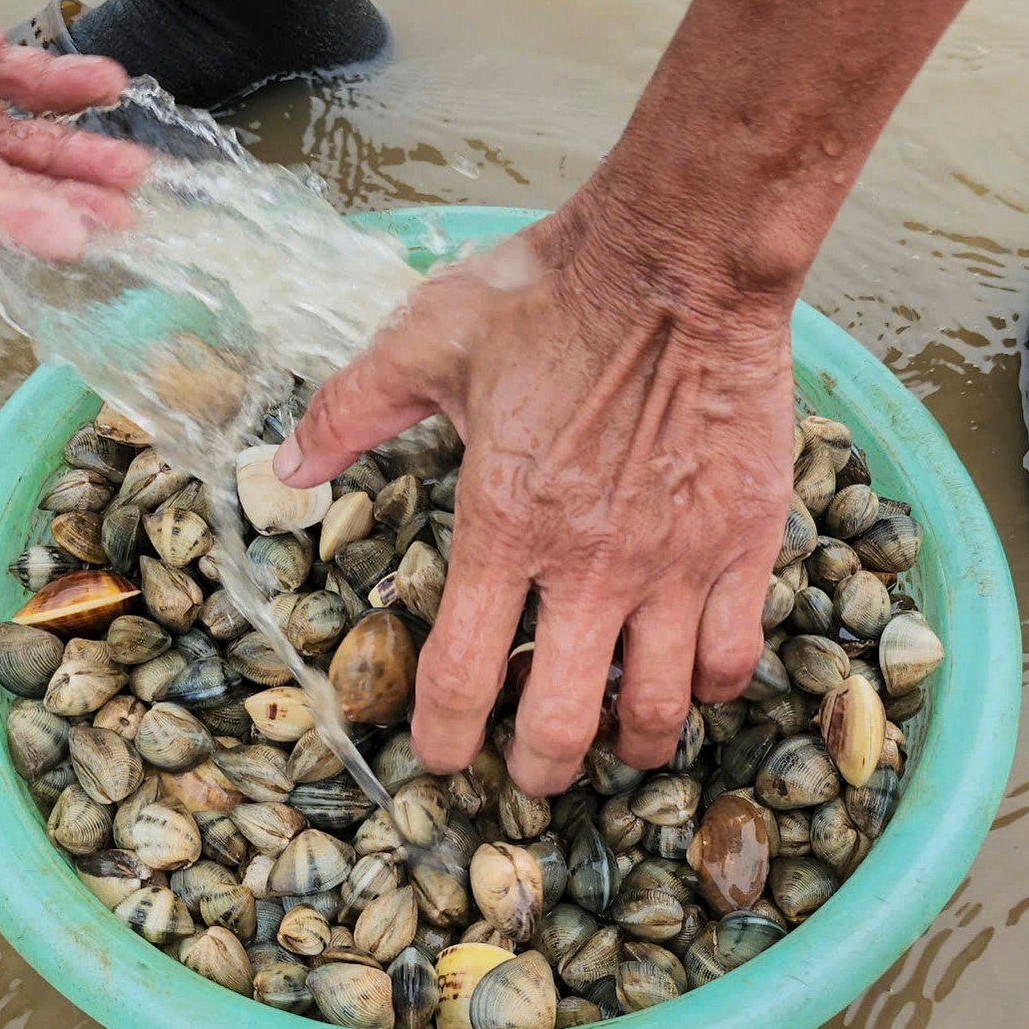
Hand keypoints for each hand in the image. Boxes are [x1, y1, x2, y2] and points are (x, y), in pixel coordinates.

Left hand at [275, 187, 798, 794]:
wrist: (682, 256)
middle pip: (562, 726)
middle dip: (537, 771)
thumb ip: (350, 411)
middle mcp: (590, 565)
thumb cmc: (551, 292)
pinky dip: (712, 685)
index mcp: (503, 525)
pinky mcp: (746, 542)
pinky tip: (694, 674)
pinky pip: (736, 654)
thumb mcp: (425, 338)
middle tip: (529, 772)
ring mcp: (676, 561)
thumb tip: (283, 467)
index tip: (437, 760)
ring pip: (658, 708)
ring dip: (631, 744)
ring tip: (617, 742)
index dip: (441, 741)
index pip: (459, 680)